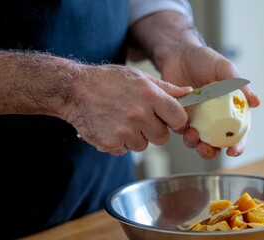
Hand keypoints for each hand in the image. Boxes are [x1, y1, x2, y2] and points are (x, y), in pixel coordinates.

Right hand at [66, 64, 191, 155]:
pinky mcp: (111, 143)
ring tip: (123, 120)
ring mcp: (124, 131)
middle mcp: (139, 115)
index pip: (179, 118)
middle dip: (155, 130)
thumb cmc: (108, 80)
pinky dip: (120, 142)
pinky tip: (111, 127)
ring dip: (136, 137)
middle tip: (141, 118)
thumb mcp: (139, 77)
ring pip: (144, 145)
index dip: (175, 120)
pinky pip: (125, 150)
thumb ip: (166, 88)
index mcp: (150, 97)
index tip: (169, 118)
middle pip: (163, 137)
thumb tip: (189, 93)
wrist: (74, 90)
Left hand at [161, 45, 260, 158]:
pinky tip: (181, 123)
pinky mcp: (180, 116)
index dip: (238, 145)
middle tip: (207, 149)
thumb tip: (256, 102)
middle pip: (216, 143)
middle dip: (212, 151)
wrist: (179, 53)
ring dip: (195, 144)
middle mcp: (214, 117)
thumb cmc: (204, 59)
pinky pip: (180, 130)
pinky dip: (181, 131)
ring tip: (192, 136)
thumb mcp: (224, 68)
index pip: (238, 132)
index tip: (233, 151)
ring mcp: (196, 118)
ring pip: (197, 140)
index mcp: (229, 109)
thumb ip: (238, 84)